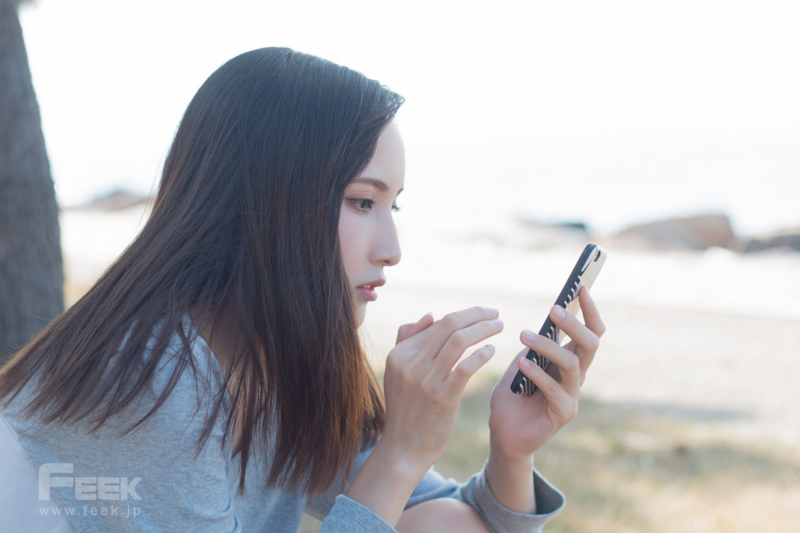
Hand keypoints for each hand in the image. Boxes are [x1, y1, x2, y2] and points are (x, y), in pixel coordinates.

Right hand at [381, 306, 503, 472]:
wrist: (404, 448)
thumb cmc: (406, 409)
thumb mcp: (397, 373)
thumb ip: (408, 341)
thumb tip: (431, 315)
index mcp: (399, 354)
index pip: (437, 323)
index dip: (464, 315)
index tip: (481, 314)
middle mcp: (410, 363)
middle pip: (449, 325)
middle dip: (477, 315)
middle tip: (495, 313)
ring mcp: (426, 380)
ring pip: (460, 340)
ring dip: (484, 329)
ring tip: (498, 326)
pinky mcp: (442, 397)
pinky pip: (466, 367)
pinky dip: (481, 354)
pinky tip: (491, 350)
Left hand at [488, 286, 605, 461]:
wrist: (503, 435)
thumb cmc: (512, 397)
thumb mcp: (521, 364)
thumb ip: (533, 347)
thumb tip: (543, 321)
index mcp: (569, 361)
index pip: (590, 332)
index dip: (589, 310)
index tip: (580, 287)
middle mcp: (576, 377)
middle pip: (590, 344)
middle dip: (574, 323)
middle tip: (553, 309)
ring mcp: (573, 396)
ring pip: (572, 363)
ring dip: (548, 346)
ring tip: (524, 335)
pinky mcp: (563, 413)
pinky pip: (556, 390)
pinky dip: (539, 375)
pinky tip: (521, 366)